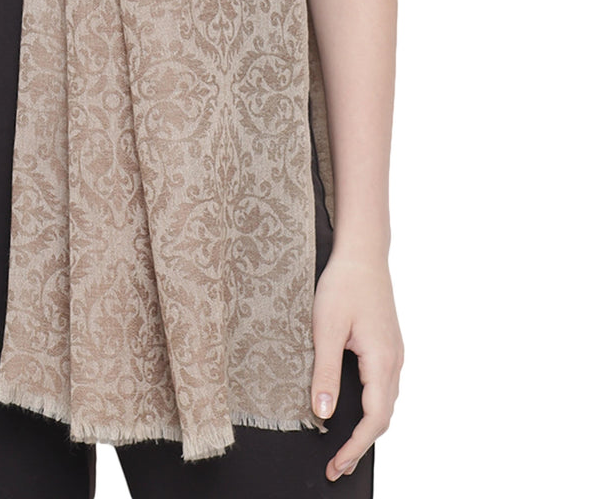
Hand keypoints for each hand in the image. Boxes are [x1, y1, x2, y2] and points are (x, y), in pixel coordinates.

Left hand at [310, 251, 403, 481]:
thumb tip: (324, 413)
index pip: (375, 418)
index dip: (356, 446)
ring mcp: (394, 353)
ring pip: (387, 402)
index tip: (337, 465)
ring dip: (367, 428)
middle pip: (384, 417)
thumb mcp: (325, 328)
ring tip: (342, 445)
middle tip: (336, 466)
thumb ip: (325, 372)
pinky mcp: (388, 346)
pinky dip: (372, 407)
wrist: (363, 253)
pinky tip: (354, 410)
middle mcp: (394, 361)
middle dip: (361, 444)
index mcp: (381, 360)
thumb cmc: (343, 285)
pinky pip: (385, 386)